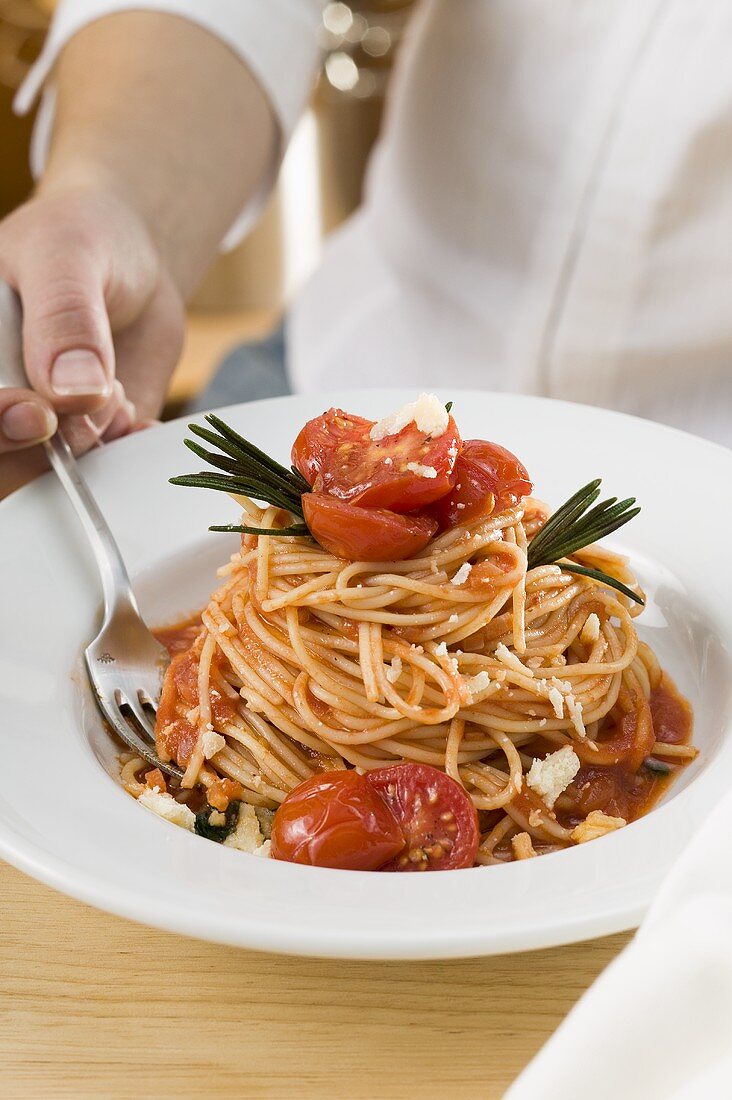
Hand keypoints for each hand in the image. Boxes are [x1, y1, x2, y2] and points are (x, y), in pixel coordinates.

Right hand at [0, 184, 184, 498]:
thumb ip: (65, 317)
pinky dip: (125, 453)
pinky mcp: (81, 437)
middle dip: (48, 442)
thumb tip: (73, 390)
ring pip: (43, 475)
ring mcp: (32, 421)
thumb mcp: (67, 254)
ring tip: (118, 392)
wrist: (134, 257)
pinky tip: (137, 417)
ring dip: (91, 448)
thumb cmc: (84, 235)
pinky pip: (97, 471)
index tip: (37, 414)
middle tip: (98, 400)